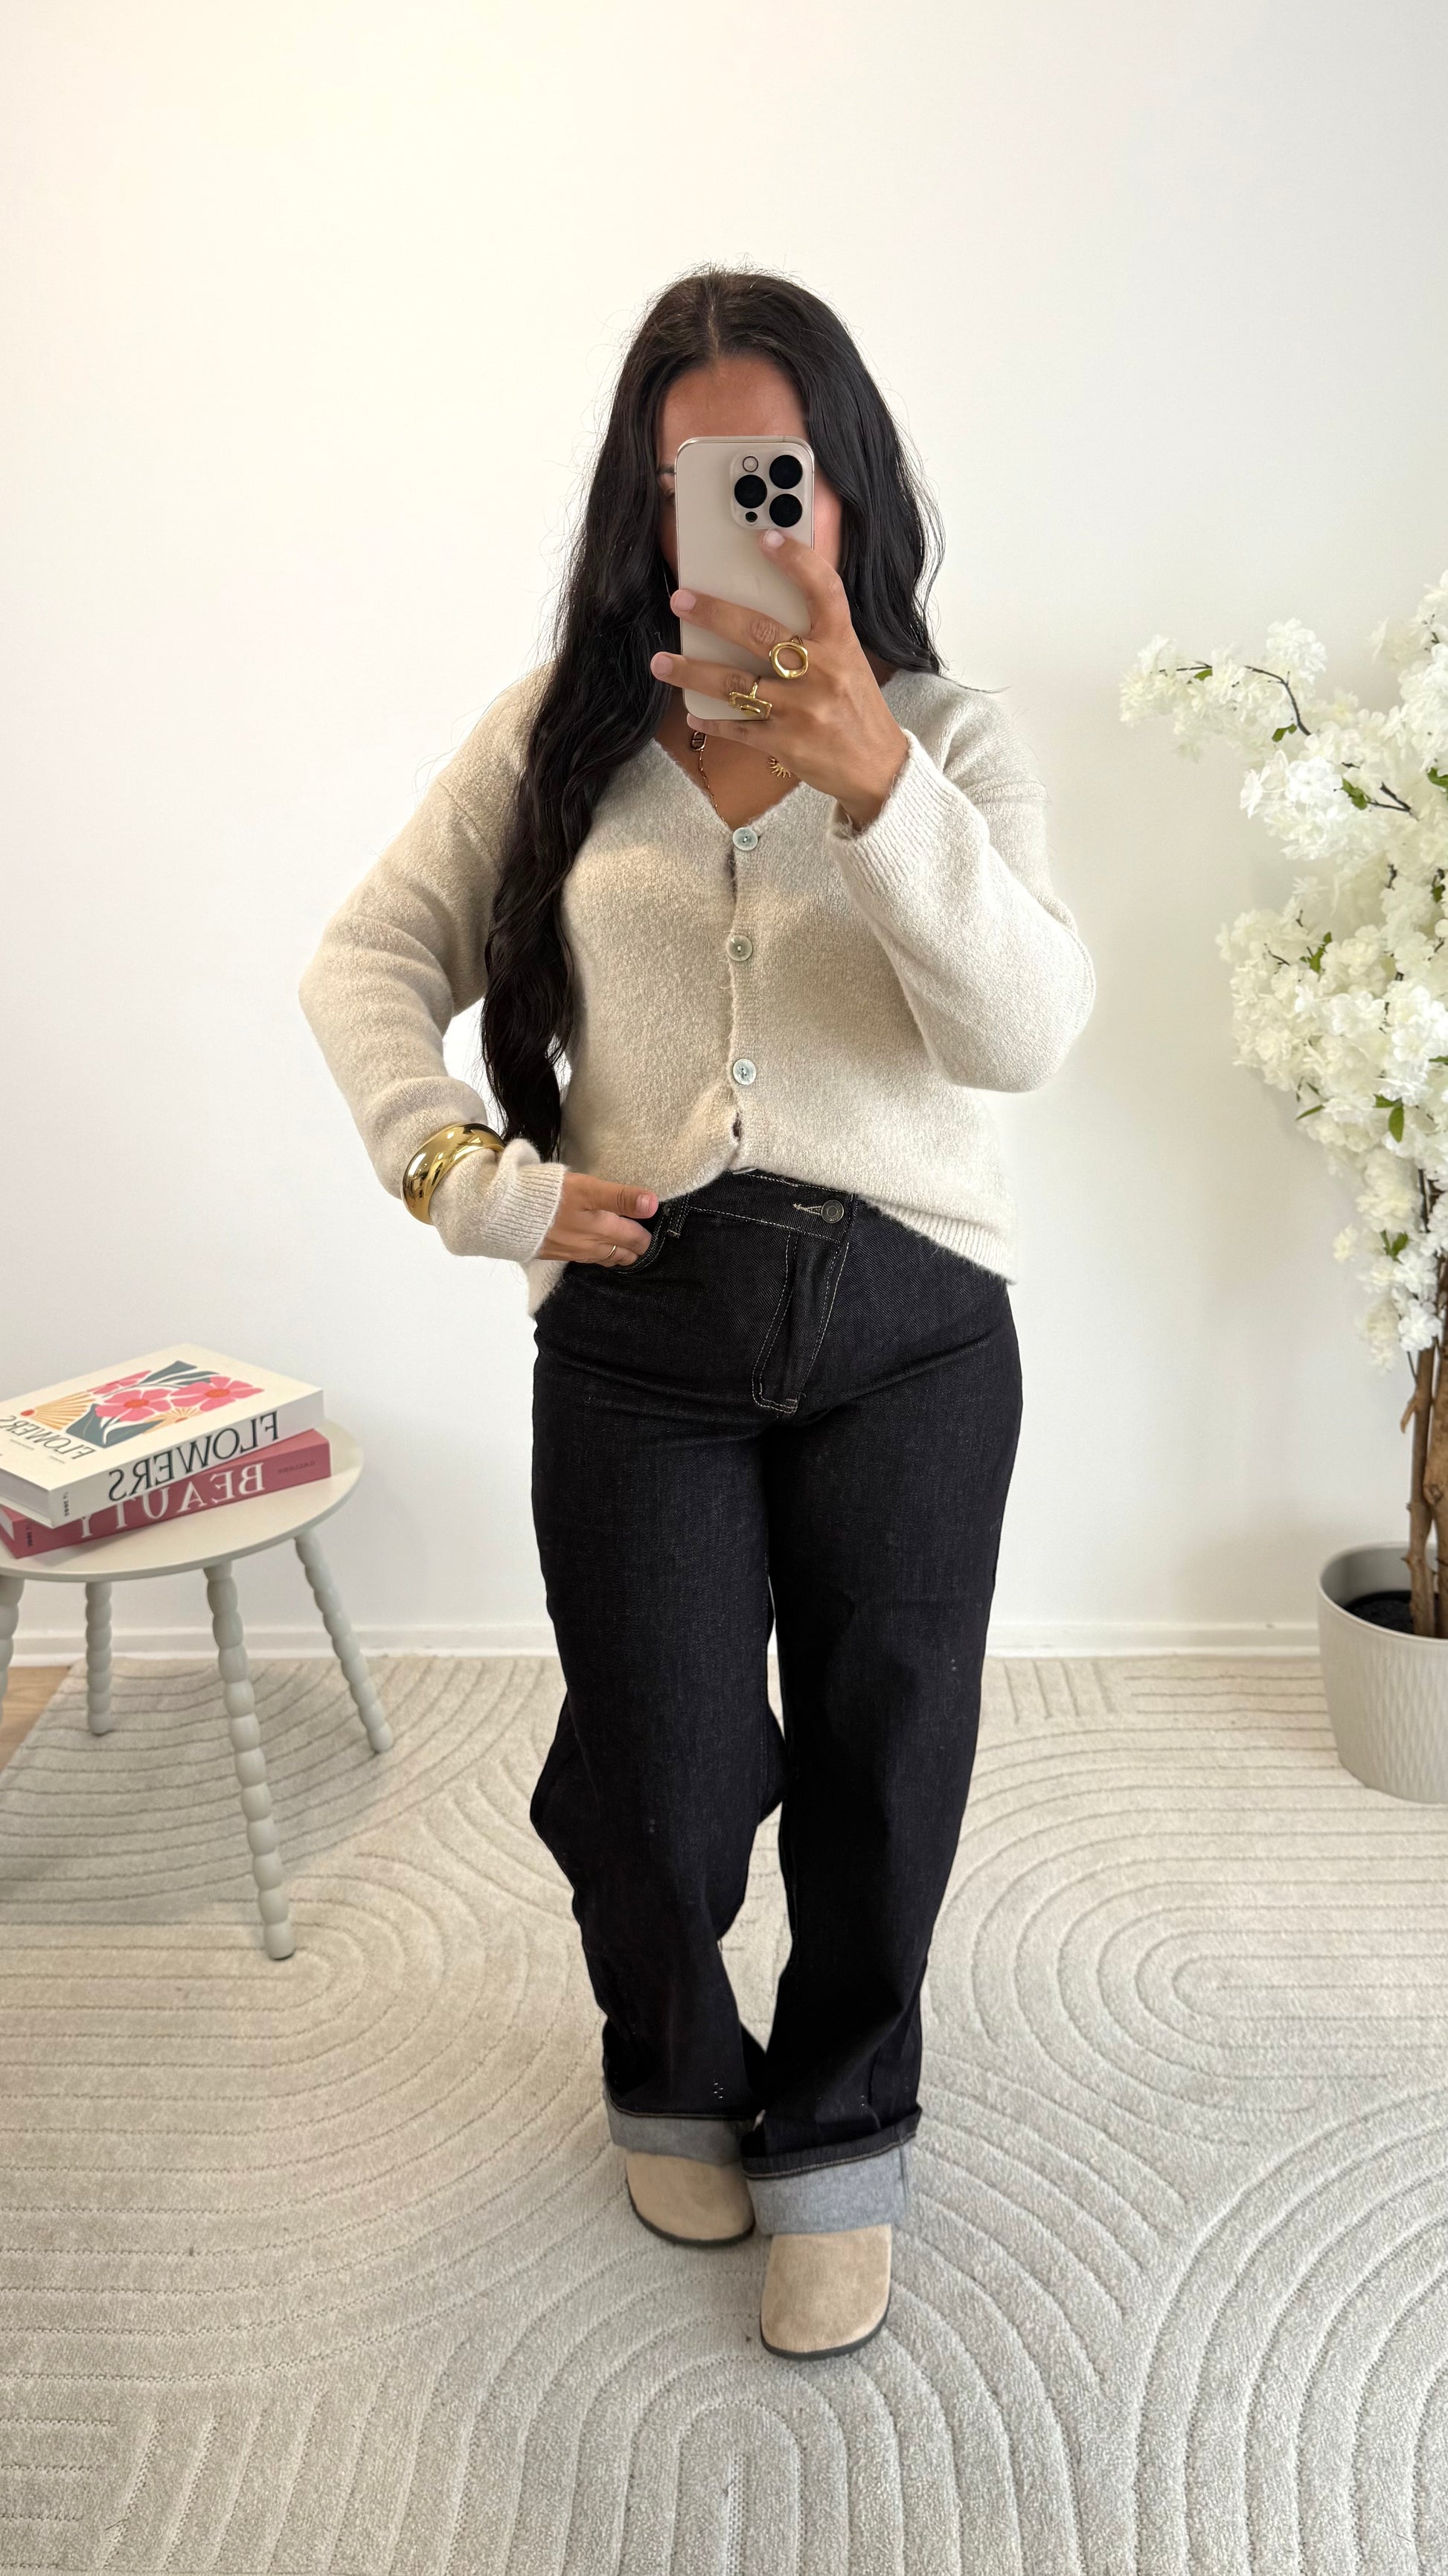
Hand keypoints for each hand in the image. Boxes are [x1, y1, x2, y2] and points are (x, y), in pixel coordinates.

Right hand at [537, 1170, 658, 1263]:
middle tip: (645, 1244)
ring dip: (619, 1255)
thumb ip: (620, 1197)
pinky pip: (587, 1259)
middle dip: (636, 1250)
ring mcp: (574, 1252)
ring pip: (606, 1258)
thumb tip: (652, 1205)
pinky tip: (597, 1250)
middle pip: (622, 1253)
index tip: (655, 1234)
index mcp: (603, 1230)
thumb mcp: (588, 1190)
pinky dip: (599, 1256)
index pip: (635, 1239)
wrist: (507, 1213)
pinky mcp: (557, 1253)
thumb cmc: (550, 1196)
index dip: (647, 1237)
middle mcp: (592, 1246)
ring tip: (628, 1251)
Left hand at [650, 531, 909, 826]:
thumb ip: (816, 634)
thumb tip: (764, 603)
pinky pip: (738, 729)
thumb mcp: (848, 661)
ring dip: (692, 672)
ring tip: (661, 662)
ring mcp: (801, 710)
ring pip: (736, 685)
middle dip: (715, 615)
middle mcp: (821, 672)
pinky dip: (712, 721)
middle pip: (760, 634)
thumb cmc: (856, 706)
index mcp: (841, 644)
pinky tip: (691, 713)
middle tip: (680, 601)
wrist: (877, 768)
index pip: (823, 591)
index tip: (767, 538)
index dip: (797, 561)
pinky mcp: (785, 743)